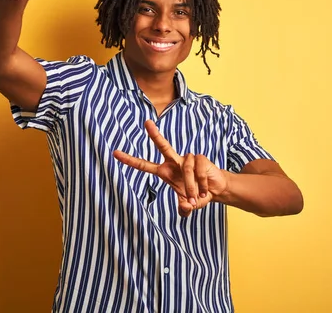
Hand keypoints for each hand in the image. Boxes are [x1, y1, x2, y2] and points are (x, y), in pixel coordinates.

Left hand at [113, 120, 228, 216]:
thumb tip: (185, 207)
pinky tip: (205, 188)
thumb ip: (184, 209)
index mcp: (165, 172)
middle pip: (163, 146)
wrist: (215, 190)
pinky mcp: (199, 158)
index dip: (130, 160)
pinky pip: (198, 171)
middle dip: (155, 134)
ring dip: (192, 187)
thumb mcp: (188, 205)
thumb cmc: (196, 194)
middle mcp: (174, 162)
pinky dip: (201, 183)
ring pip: (186, 170)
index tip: (116, 153)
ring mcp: (187, 158)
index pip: (144, 165)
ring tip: (198, 195)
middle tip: (147, 122)